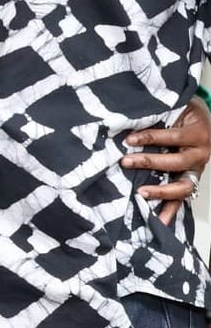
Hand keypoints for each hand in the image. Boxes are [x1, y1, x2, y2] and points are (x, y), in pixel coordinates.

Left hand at [121, 95, 210, 226]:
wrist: (202, 118)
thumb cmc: (184, 111)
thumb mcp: (175, 107)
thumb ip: (157, 114)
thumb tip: (126, 119)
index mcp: (198, 133)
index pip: (173, 137)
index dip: (150, 138)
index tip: (128, 140)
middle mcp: (201, 153)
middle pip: (177, 163)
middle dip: (150, 163)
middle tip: (125, 162)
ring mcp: (197, 169)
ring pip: (183, 186)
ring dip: (161, 191)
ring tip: (140, 194)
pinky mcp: (191, 180)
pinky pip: (183, 198)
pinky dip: (170, 210)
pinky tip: (159, 221)